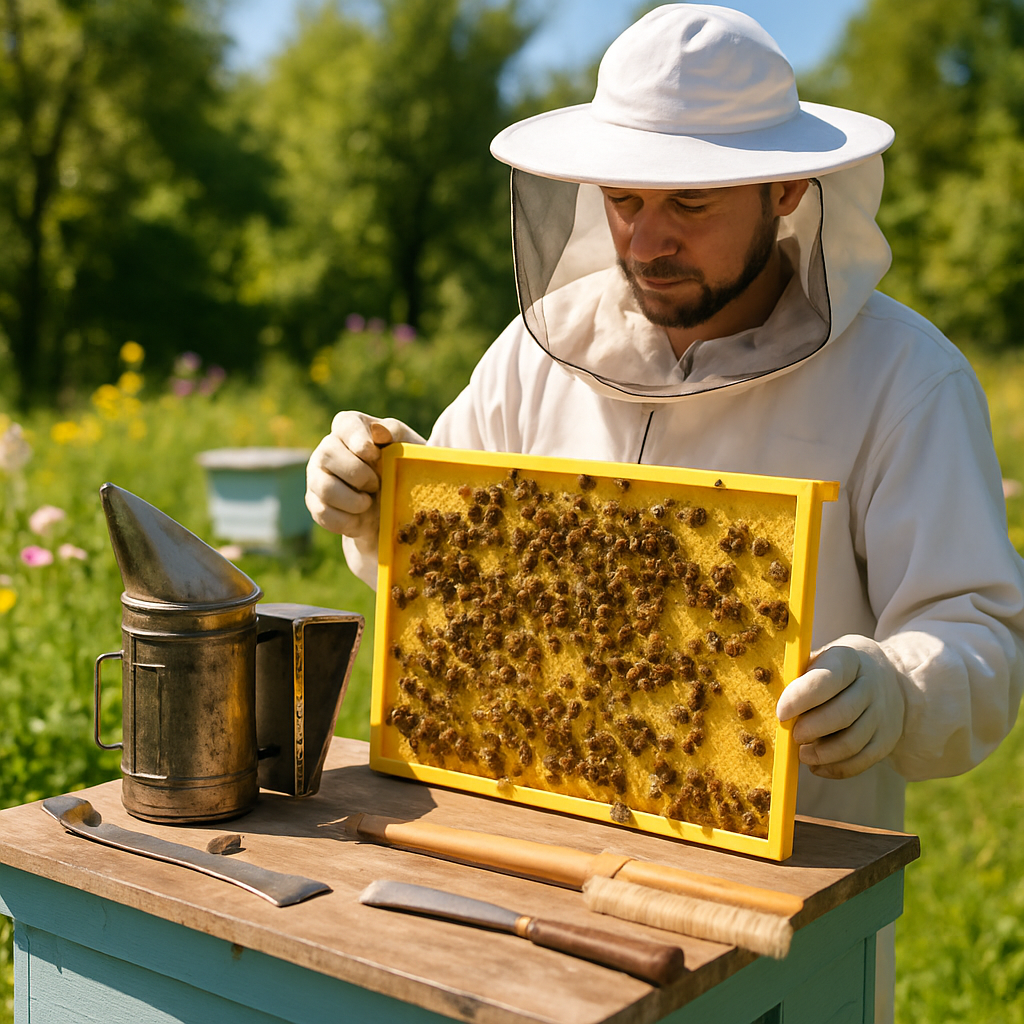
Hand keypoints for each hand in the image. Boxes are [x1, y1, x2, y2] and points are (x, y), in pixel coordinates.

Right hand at [305, 412, 424, 538]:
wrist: (393, 508)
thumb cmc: (401, 469)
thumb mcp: (409, 448)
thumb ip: (396, 434)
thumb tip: (379, 431)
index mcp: (350, 428)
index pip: (345, 424)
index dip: (357, 439)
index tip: (373, 454)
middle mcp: (328, 448)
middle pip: (328, 455)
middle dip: (358, 475)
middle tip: (376, 485)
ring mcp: (317, 476)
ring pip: (325, 487)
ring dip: (354, 501)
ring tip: (369, 502)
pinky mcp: (315, 503)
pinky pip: (324, 513)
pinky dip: (348, 520)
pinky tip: (360, 518)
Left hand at [775, 635, 904, 778]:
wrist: (888, 678)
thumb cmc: (837, 670)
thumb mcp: (822, 659)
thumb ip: (800, 675)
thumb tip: (768, 699)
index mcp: (849, 659)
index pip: (827, 679)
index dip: (801, 698)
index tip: (781, 713)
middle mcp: (871, 686)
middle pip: (842, 714)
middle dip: (811, 729)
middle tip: (792, 735)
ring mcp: (882, 714)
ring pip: (852, 742)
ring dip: (822, 753)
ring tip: (801, 754)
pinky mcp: (885, 740)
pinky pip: (861, 761)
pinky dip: (835, 768)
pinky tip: (816, 765)